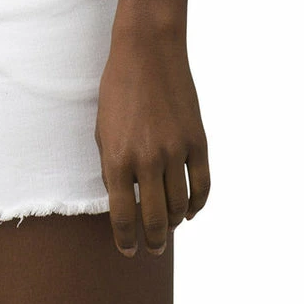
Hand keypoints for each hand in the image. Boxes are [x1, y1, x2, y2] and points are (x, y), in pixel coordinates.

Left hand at [94, 26, 209, 256]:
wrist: (147, 53)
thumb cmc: (117, 90)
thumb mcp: (102, 129)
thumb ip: (112, 167)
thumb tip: (123, 201)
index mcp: (116, 157)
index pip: (122, 216)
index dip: (125, 240)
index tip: (128, 251)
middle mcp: (146, 159)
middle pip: (153, 218)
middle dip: (153, 240)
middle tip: (153, 249)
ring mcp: (174, 151)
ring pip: (179, 206)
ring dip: (174, 224)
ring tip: (169, 230)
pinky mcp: (197, 141)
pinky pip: (202, 185)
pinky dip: (197, 205)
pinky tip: (189, 211)